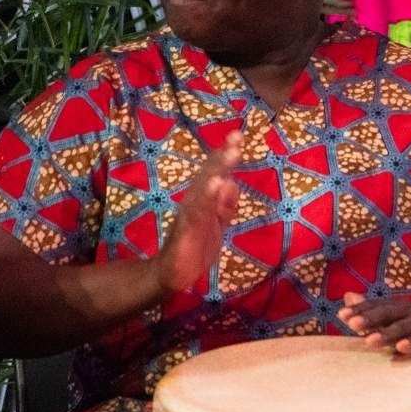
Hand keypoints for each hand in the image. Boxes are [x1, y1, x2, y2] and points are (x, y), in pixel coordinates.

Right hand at [153, 131, 242, 294]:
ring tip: (228, 156)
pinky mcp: (184, 234)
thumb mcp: (216, 225)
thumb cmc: (195, 247)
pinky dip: (205, 201)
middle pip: (208, 176)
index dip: (224, 155)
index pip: (214, 174)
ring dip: (215, 172)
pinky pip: (196, 215)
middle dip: (222, 157)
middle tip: (237, 137)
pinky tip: (215, 187)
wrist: (171, 275)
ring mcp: (188, 217)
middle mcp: (193, 204)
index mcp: (202, 201)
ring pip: (202, 191)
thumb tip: (232, 182)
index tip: (238, 135)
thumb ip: (225, 206)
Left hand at [338, 294, 410, 358]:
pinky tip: (401, 349)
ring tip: (369, 341)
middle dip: (370, 318)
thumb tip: (348, 296)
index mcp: (400, 308)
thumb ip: (373, 309)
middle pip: (389, 314)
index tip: (342, 315)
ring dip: (387, 334)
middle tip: (351, 324)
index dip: (361, 309)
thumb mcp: (398, 317)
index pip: (378, 306)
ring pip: (404, 328)